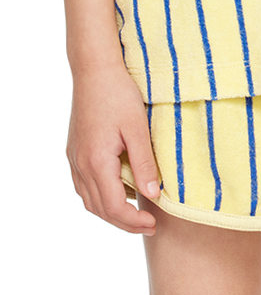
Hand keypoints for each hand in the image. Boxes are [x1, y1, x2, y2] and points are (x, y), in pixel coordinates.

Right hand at [66, 62, 160, 233]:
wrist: (94, 69)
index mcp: (97, 161)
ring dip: (110, 212)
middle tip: (148, 225)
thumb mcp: (138, 128)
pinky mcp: (74, 151)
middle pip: (99, 209)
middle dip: (123, 223)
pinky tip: (116, 191)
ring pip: (88, 200)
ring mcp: (74, 158)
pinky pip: (83, 185)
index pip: (114, 207)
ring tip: (134, 213)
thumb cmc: (119, 94)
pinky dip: (99, 197)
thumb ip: (144, 164)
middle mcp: (81, 164)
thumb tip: (153, 195)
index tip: (153, 224)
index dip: (133, 221)